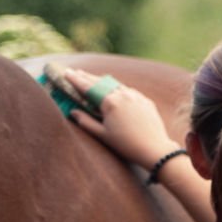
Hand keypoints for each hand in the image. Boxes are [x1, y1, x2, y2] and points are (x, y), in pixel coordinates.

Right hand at [65, 68, 181, 168]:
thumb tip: (72, 112)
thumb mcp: (103, 135)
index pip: (88, 87)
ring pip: (115, 84)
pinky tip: (113, 90)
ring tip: (92, 79)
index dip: (76, 80)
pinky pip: (128, 91)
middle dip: (87, 77)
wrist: (154, 149)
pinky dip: (117, 88)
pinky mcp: (145, 100)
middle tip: (76, 71)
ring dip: (102, 81)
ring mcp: (135, 95)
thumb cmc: (126, 145)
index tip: (67, 72)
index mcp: (110, 102)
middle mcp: (123, 94)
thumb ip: (86, 122)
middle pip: (101, 82)